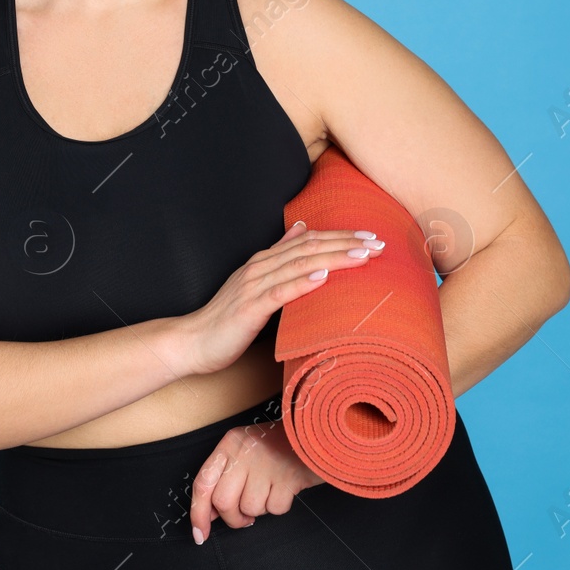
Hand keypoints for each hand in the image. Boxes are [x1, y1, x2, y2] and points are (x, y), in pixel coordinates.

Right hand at [175, 221, 384, 377]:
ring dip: (333, 258)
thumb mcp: (255, 282)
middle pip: (309, 248)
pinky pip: (279, 293)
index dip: (340, 237)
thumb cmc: (225, 318)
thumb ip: (278, 255)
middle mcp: (260, 268)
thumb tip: (301, 228)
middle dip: (346, 244)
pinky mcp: (249, 309)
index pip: (309, 241)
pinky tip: (323, 277)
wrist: (191, 341)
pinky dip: (302, 283)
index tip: (370, 237)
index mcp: (264, 261)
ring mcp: (253, 286)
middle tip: (378, 243)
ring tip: (362, 256)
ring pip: (299, 265)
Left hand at [188, 414, 324, 542]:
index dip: (198, 513)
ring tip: (269, 493)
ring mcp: (267, 463)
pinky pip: (275, 508)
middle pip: (223, 501)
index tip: (199, 534)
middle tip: (244, 518)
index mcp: (230, 443)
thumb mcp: (245, 450)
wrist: (314, 429)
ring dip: (259, 510)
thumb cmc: (278, 445)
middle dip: (233, 518)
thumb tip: (210, 513)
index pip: (203, 482)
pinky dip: (279, 505)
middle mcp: (245, 451)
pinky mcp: (289, 476)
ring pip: (250, 508)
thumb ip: (225, 477)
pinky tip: (284, 489)